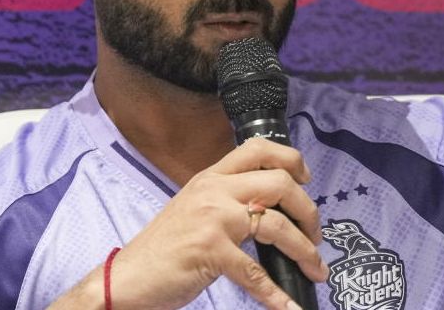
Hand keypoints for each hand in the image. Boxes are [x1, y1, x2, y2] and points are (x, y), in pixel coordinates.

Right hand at [105, 138, 325, 309]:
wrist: (128, 277)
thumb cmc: (165, 247)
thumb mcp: (195, 207)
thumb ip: (227, 198)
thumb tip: (270, 206)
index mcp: (211, 177)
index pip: (258, 149)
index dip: (291, 161)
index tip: (305, 183)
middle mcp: (214, 190)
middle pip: (279, 184)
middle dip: (308, 211)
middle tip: (316, 234)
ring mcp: (213, 219)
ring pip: (276, 225)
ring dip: (304, 250)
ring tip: (315, 268)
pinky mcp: (211, 251)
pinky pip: (256, 273)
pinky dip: (278, 294)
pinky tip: (289, 306)